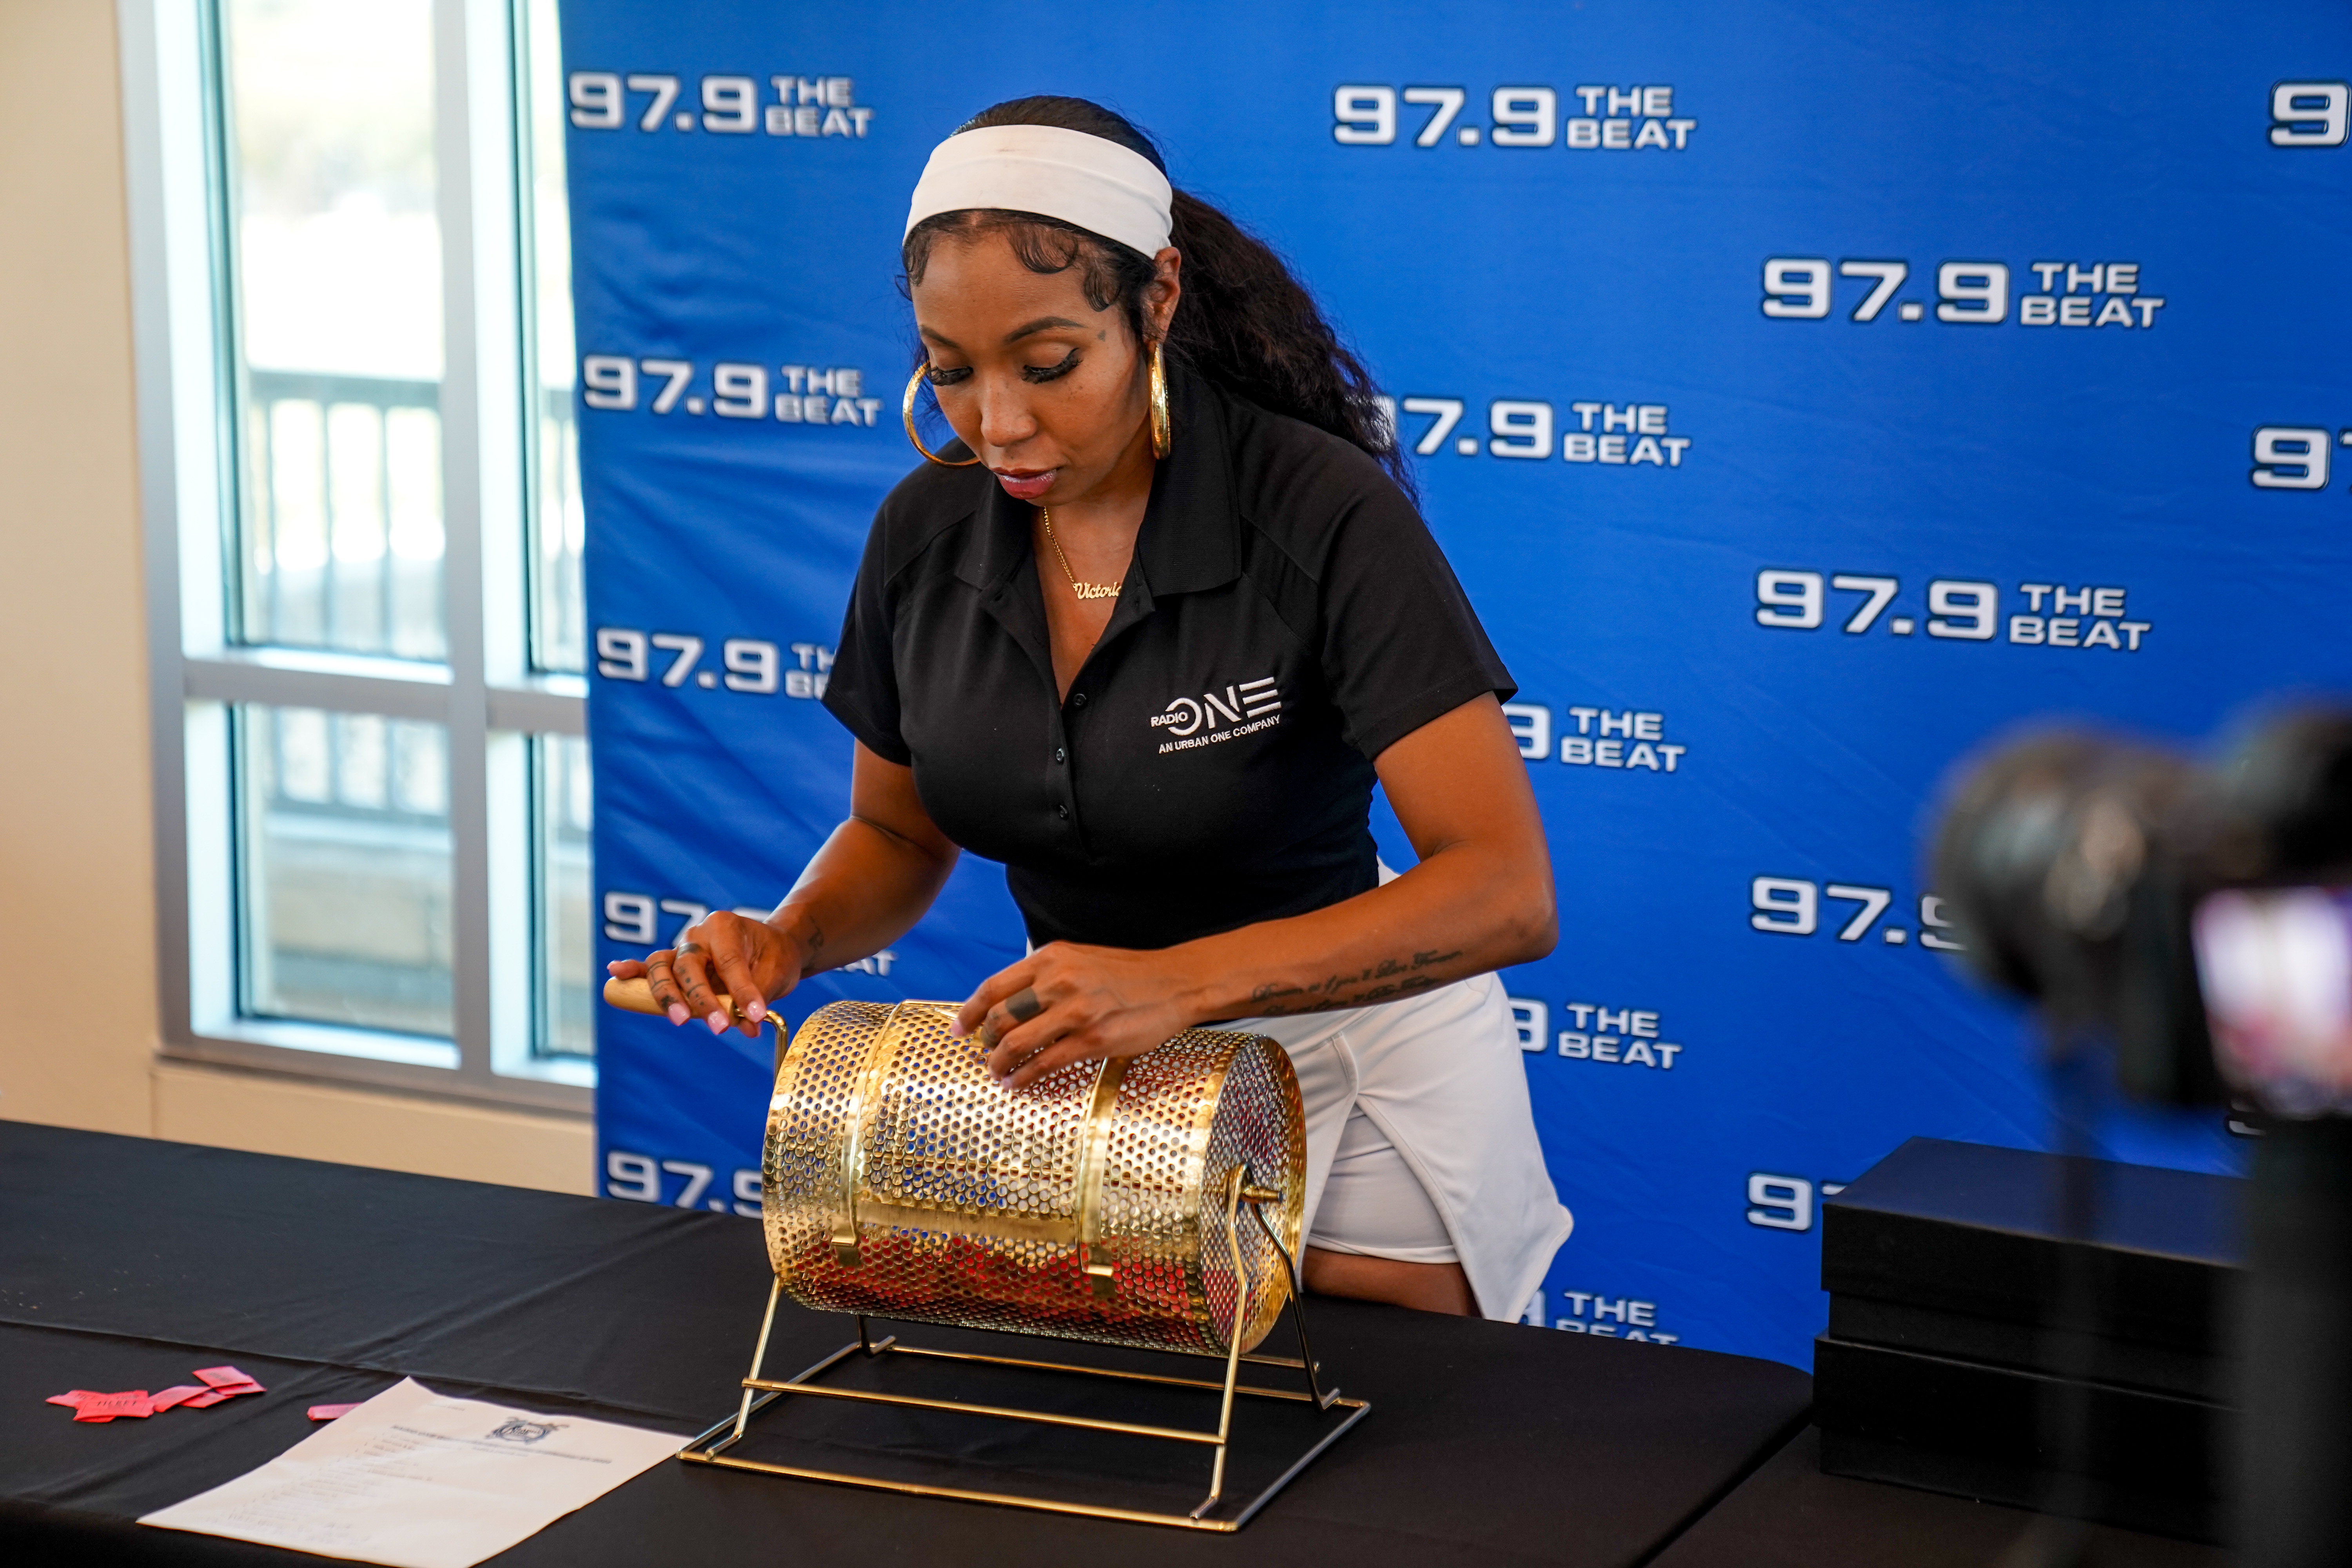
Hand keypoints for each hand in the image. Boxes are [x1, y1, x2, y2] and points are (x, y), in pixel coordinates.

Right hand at [606, 910, 803, 1037]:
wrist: (773, 948)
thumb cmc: (773, 958)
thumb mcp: (775, 975)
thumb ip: (757, 999)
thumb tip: (747, 1026)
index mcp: (725, 927)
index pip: (729, 961)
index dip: (741, 990)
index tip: (756, 1015)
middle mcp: (698, 934)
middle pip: (688, 966)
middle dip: (702, 999)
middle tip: (720, 1026)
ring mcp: (681, 949)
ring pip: (662, 968)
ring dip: (668, 996)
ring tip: (680, 1019)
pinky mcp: (673, 965)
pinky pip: (648, 968)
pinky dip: (632, 971)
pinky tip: (616, 974)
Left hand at [952, 942, 1195, 1088]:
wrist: (1174, 983)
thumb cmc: (1126, 974)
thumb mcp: (1080, 959)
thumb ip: (1045, 976)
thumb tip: (1008, 1003)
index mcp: (1052, 958)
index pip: (994, 987)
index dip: (969, 1011)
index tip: (959, 1028)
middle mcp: (1059, 981)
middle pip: (1000, 1017)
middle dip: (986, 1041)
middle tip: (985, 1053)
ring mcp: (1076, 1011)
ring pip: (1016, 1042)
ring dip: (999, 1062)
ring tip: (997, 1071)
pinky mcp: (1092, 1039)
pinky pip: (1044, 1063)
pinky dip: (1023, 1076)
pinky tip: (1017, 1082)